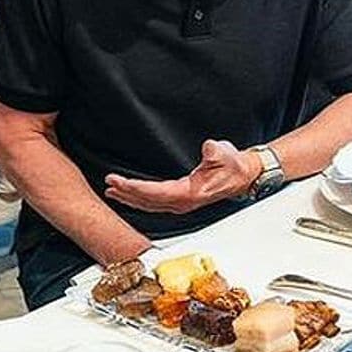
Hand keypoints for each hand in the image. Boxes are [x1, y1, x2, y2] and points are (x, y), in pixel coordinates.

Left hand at [104, 140, 257, 214]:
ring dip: (130, 197)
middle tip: (109, 182)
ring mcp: (180, 203)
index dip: (136, 188)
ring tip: (112, 190)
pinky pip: (154, 202)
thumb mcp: (225, 154)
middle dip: (127, 192)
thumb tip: (208, 147)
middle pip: (148, 200)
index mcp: (190, 193)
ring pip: (149, 204)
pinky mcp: (180, 200)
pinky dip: (139, 199)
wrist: (242, 176)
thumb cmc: (233, 166)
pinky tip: (130, 195)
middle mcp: (182, 202)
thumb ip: (215, 152)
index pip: (156, 192)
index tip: (120, 182)